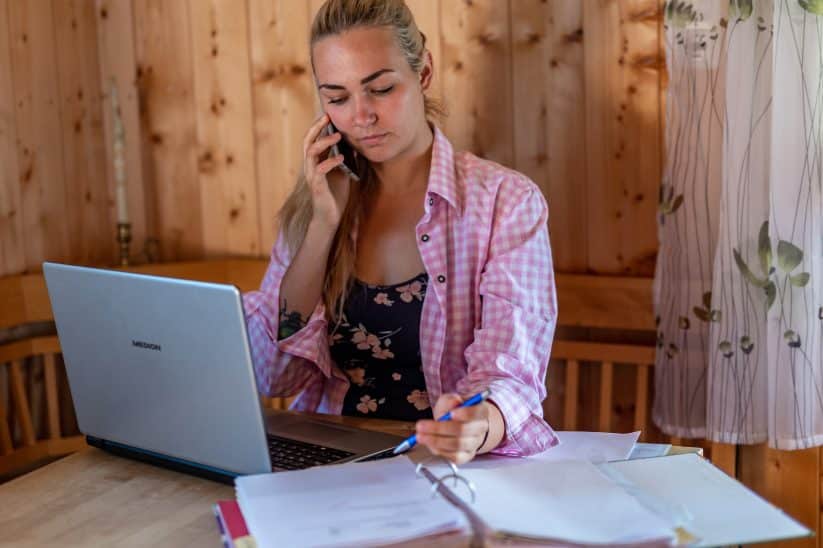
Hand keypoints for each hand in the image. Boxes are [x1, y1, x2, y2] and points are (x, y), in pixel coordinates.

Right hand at [302, 113, 352, 230]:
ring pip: (311, 152)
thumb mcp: (343, 172)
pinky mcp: (316, 185)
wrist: (330, 216)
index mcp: (316, 161)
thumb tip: (355, 144)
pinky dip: (330, 161)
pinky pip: (319, 169)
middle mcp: (310, 166)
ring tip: (338, 136)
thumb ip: (346, 159)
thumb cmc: (336, 194)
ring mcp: (312, 175)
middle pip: (307, 141)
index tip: (328, 115)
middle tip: (327, 117)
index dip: (318, 126)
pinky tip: (341, 158)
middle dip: (316, 127)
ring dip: (324, 142)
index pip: (313, 138)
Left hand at [415, 393, 489, 464]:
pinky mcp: (467, 456)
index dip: (465, 414)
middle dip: (440, 428)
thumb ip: (451, 400)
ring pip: (458, 445)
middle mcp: (480, 429)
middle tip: (421, 425)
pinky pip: (455, 457)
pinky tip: (429, 444)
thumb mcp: (451, 400)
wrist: (459, 424)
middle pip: (464, 430)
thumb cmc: (455, 410)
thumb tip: (454, 403)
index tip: (451, 413)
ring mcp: (475, 444)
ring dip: (436, 441)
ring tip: (420, 436)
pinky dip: (440, 450)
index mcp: (481, 412)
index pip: (476, 413)